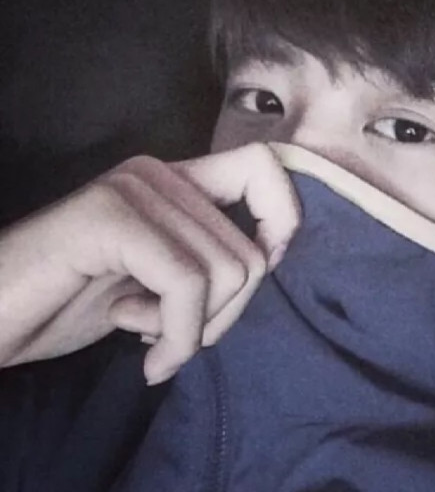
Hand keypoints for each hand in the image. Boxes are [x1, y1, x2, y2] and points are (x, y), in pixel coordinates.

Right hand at [0, 143, 299, 384]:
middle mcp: (158, 174)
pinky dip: (177, 337)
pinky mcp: (109, 218)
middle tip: (177, 337)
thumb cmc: (67, 302)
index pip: (263, 167)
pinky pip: (186, 284)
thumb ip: (204, 258)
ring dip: (195, 330)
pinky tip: (142, 352)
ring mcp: (133, 190)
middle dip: (225, 315)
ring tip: (148, 337)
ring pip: (228, 271)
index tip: (261, 269)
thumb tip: (269, 258)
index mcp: (174, 180)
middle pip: (251, 251)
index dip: (282, 219)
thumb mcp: (153, 278)